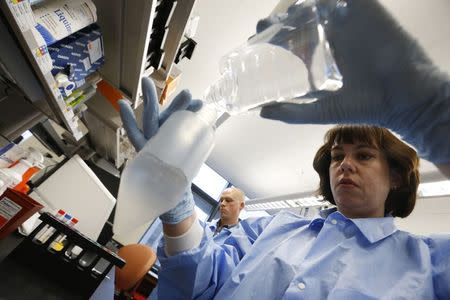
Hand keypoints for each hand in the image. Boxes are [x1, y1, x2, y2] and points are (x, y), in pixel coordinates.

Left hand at [119, 77, 201, 223]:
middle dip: (153, 100)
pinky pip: (185, 126)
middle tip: (150, 82)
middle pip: (153, 119)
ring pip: (171, 119)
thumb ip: (151, 191)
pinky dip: (192, 117)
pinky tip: (201, 107)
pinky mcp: (180, 142)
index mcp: (146, 154)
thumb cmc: (164, 195)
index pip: (135, 134)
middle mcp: (155, 142)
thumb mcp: (156, 193)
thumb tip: (147, 200)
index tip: (123, 104)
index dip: (129, 120)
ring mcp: (168, 140)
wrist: (177, 199)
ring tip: (192, 97)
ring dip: (180, 106)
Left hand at [258, 0, 449, 162]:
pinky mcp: (368, 11)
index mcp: (329, 55)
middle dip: (283, 21)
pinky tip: (308, 4)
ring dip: (300, 7)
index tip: (258, 38)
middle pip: (305, 20)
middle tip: (265, 27)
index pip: (298, 40)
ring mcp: (352, 22)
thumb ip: (293, 112)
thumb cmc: (366, 106)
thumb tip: (262, 112)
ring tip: (282, 16)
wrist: (403, 100)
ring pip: (321, 4)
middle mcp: (338, 36)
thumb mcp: (322, 110)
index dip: (278, 37)